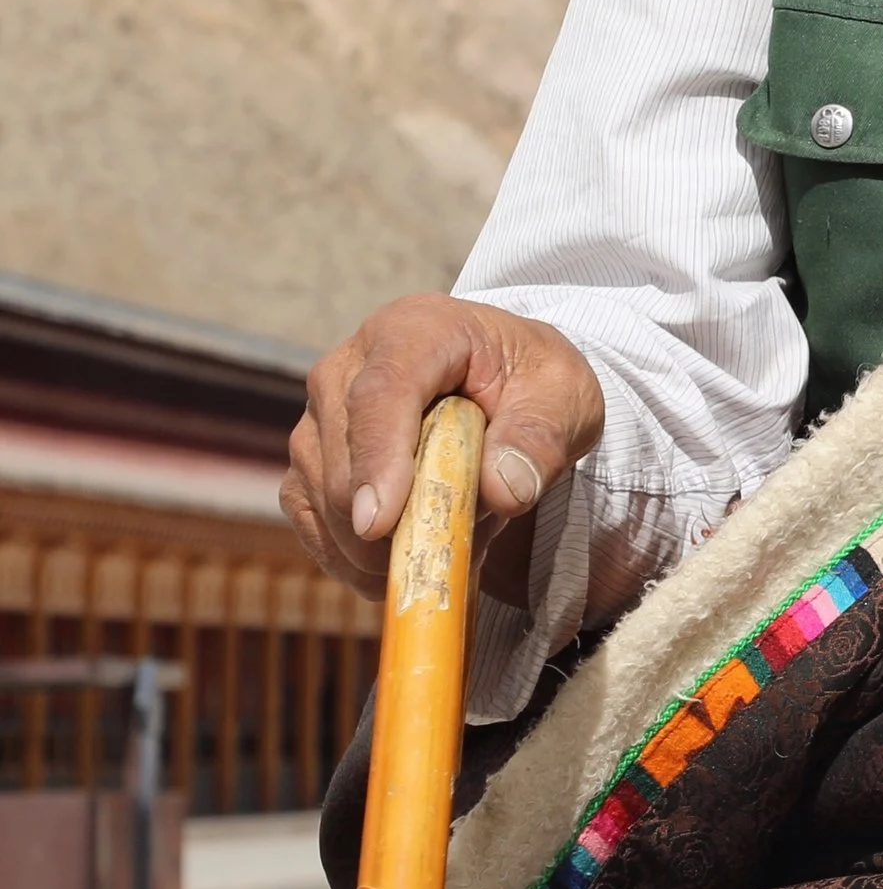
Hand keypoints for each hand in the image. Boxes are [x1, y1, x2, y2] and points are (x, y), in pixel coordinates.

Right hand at [281, 294, 605, 601]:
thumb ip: (540, 438)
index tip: (381, 523)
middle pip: (341, 455)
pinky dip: (353, 558)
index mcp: (417, 330)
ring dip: (381, 543)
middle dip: (389, 522)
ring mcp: (321, 413)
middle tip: (461, 544)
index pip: (381, 393)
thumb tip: (502, 489)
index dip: (377, 459)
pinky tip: (409, 556)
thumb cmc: (533, 384)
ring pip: (320, 494)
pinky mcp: (312, 458)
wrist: (506, 386)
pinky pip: (310, 520)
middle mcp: (351, 364)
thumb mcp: (566, 397)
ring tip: (456, 530)